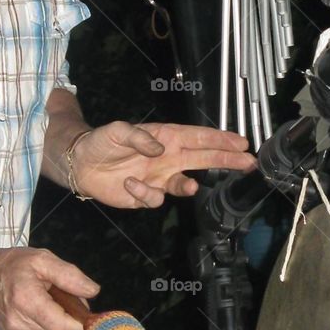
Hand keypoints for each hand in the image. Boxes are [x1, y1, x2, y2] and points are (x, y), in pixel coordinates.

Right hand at [0, 248, 98, 329]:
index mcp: (26, 301)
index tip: (80, 310)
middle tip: (60, 303)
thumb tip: (93, 291)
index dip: (79, 322)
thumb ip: (70, 275)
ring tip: (47, 309)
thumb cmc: (15, 268)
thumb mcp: (43, 260)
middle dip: (70, 323)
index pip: (63, 327)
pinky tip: (38, 320)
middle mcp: (17, 324)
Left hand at [71, 121, 255, 208]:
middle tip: (249, 162)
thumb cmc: (100, 142)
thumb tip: (159, 148)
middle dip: (227, 160)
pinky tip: (129, 183)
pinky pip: (156, 199)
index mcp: (165, 138)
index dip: (220, 140)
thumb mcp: (116, 130)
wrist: (80, 165)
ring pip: (185, 185)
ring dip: (189, 187)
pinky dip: (145, 193)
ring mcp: (159, 178)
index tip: (241, 143)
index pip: (198, 138)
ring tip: (188, 186)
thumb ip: (138, 136)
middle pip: (203, 159)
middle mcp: (168, 158)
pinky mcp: (147, 196)